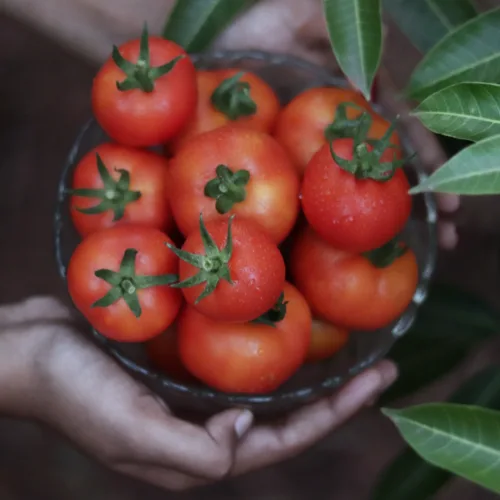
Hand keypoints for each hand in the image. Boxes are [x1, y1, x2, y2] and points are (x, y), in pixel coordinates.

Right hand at [0, 296, 397, 490]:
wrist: (29, 350)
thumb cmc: (72, 391)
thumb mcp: (129, 432)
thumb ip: (193, 452)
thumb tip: (248, 431)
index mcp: (196, 450)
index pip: (282, 441)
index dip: (334, 417)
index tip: (378, 384)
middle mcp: (202, 422)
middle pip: (284, 414)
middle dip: (335, 393)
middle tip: (381, 363)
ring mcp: (191, 389)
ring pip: (262, 382)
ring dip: (304, 366)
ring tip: (346, 341)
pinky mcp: (179, 358)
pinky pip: (233, 351)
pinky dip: (261, 339)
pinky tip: (282, 316)